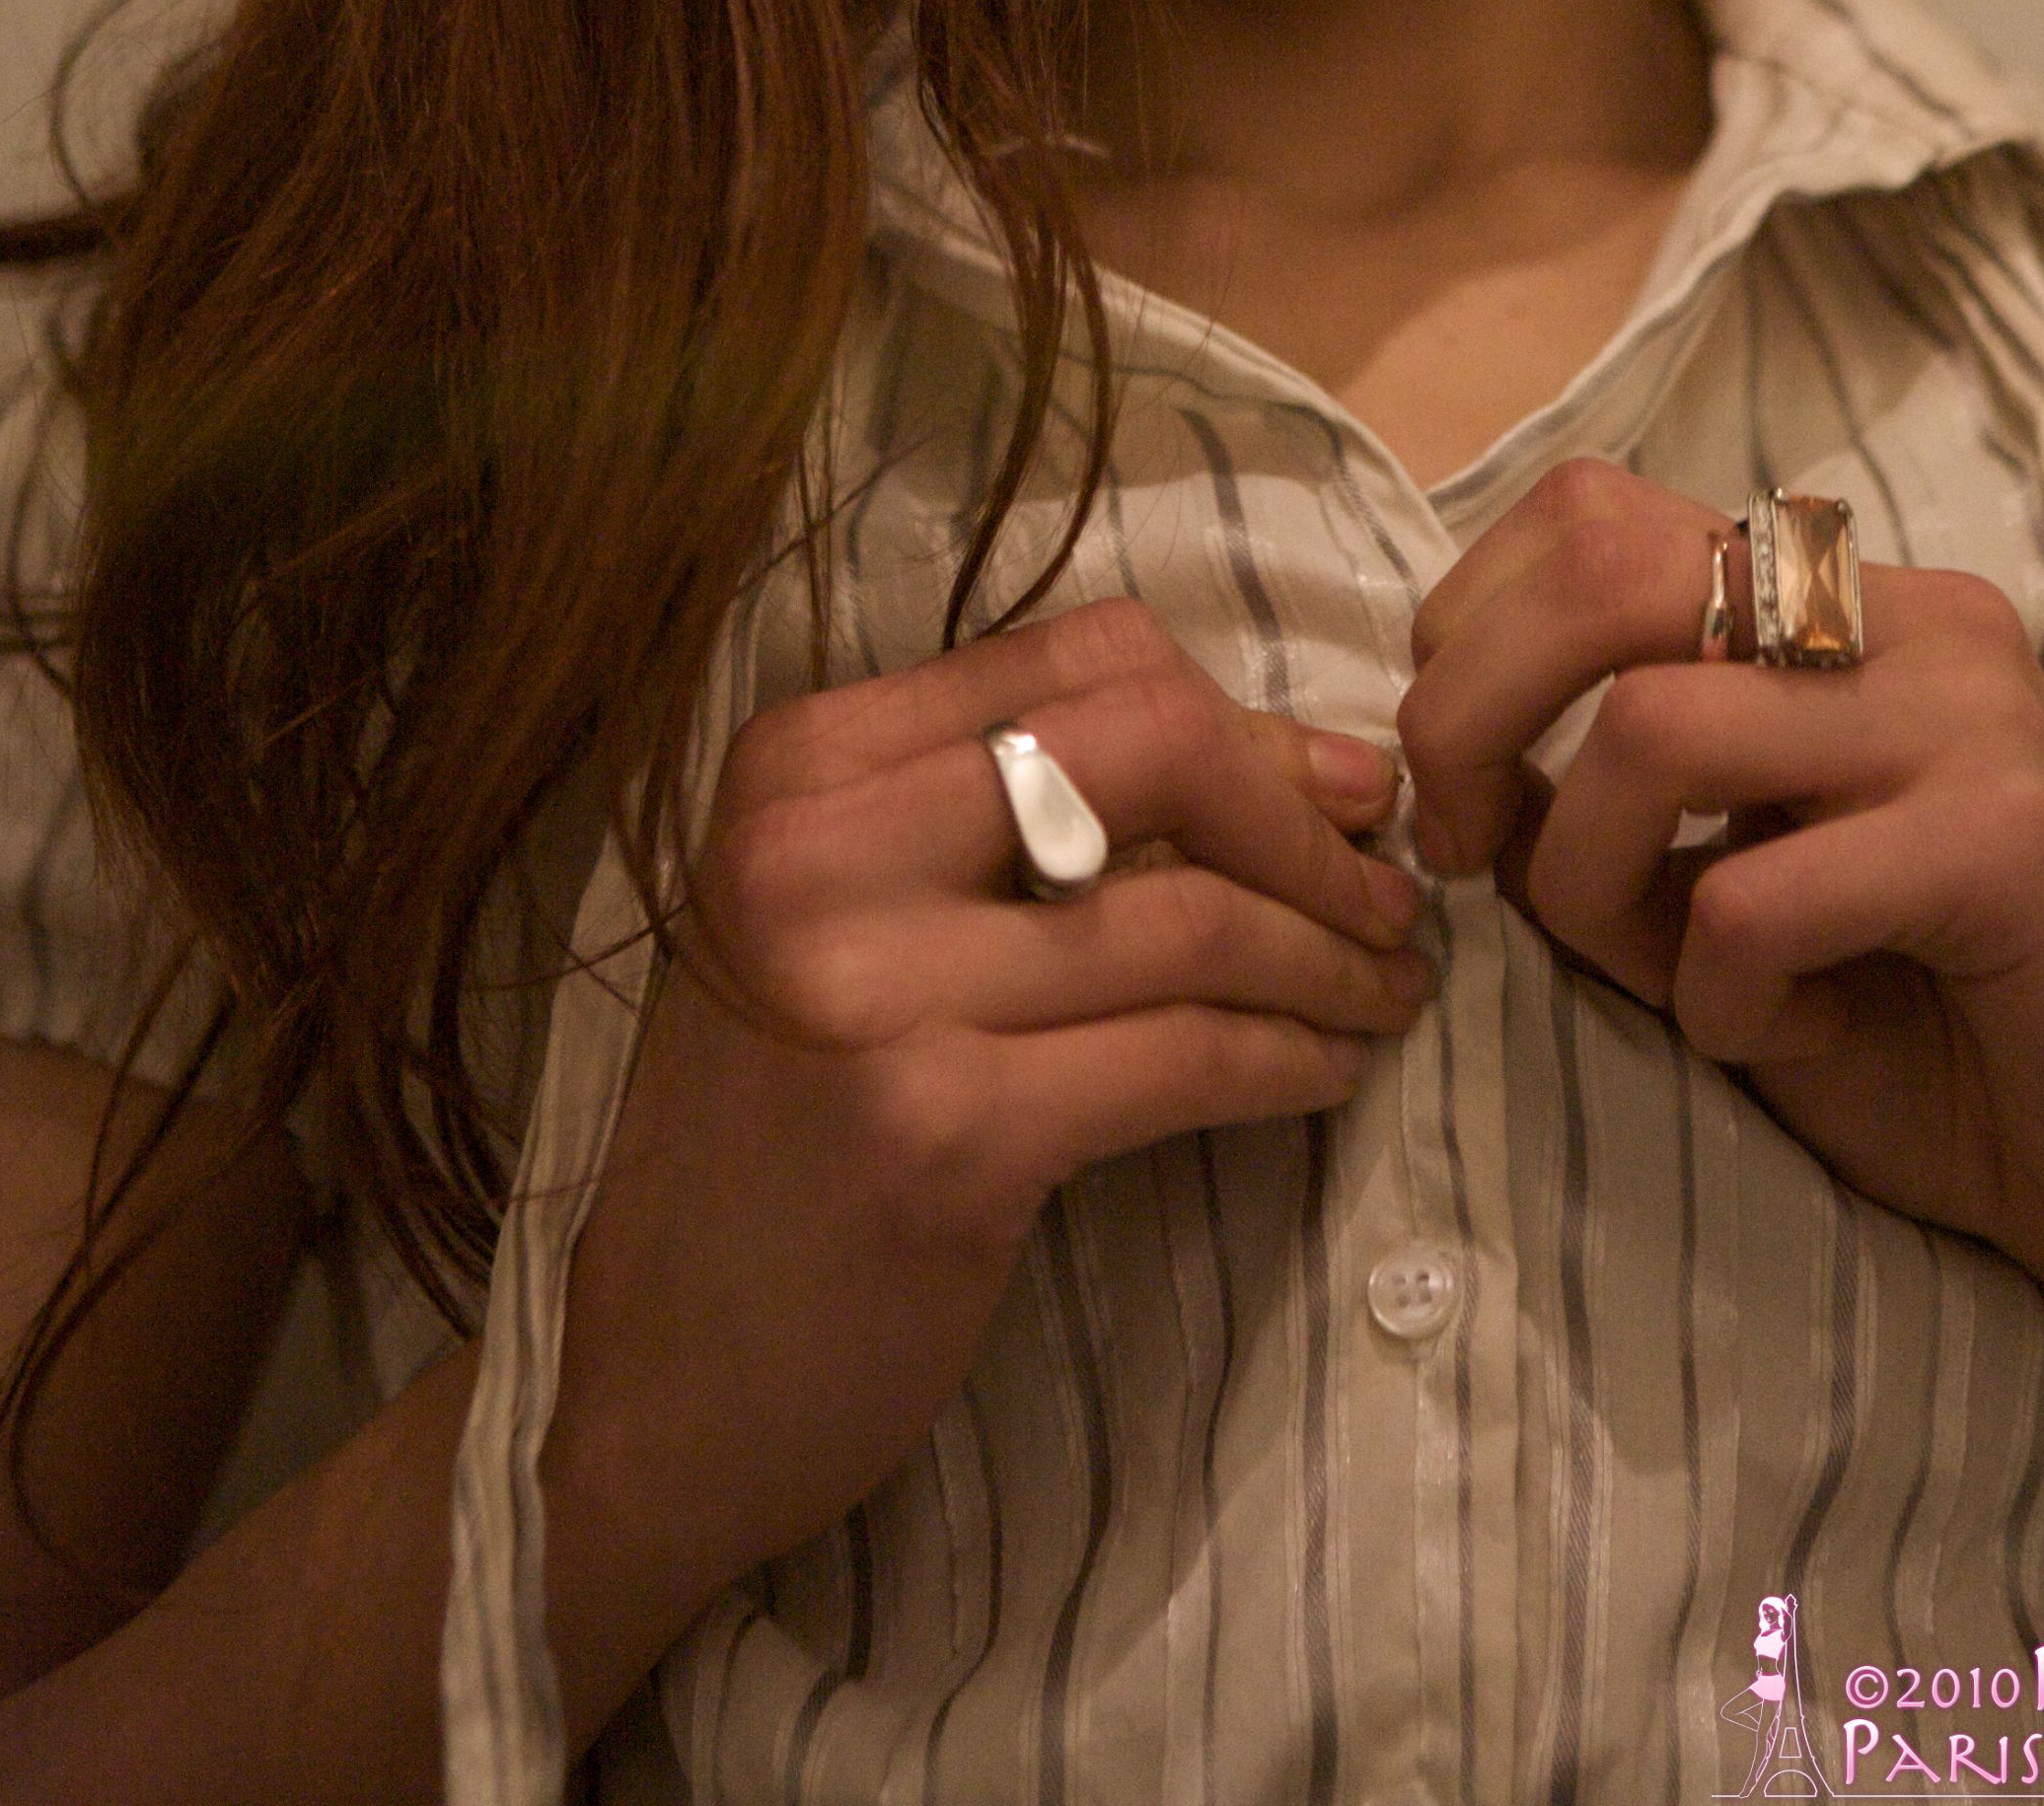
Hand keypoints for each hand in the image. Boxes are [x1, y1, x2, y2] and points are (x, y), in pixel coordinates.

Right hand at [538, 598, 1430, 1724]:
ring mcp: (875, 991)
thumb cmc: (783, 1135)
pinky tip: (1330, 1073)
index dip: (1243, 717)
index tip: (1336, 788)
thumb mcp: (854, 923)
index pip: (1082, 659)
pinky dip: (1291, 1058)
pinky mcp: (945, 1134)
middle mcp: (821, 846)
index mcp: (802, 762)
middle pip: (1150, 743)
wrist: (651, 1384)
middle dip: (1304, 814)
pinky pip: (1185, 1058)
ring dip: (1331, 954)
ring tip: (1390, 991)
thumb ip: (1018, 819)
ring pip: (1190, 915)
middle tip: (1391, 890)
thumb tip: (1301, 762)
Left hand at [1398, 458, 2043, 1550]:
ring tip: (1672, 976)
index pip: (1591, 513)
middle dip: (1473, 715)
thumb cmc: (1918, 1032)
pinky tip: (1775, 1032)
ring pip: (1653, 726)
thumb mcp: (1713, 891)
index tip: (1462, 795)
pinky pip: (1757, 894)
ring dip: (1594, 880)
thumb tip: (1449, 749)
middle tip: (1474, 856)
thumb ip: (1603, 799)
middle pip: (1602, 568)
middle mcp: (1907, 616)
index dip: (1473, 635)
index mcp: (1837, 601)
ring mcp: (1970, 714)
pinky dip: (1718, 993)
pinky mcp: (2011, 839)